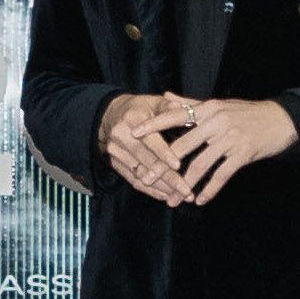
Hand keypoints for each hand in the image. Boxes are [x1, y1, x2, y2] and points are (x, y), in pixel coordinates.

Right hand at [99, 92, 203, 206]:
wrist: (109, 115)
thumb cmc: (139, 108)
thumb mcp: (153, 101)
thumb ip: (170, 108)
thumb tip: (190, 113)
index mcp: (132, 119)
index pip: (150, 140)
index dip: (164, 153)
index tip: (178, 166)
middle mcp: (121, 136)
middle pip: (146, 161)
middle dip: (168, 178)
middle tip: (186, 190)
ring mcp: (116, 152)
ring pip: (141, 174)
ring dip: (162, 188)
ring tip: (181, 197)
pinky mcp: (115, 164)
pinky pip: (133, 180)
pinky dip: (150, 190)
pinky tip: (166, 196)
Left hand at [151, 96, 299, 203]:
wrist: (280, 121)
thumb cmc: (246, 113)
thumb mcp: (218, 105)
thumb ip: (190, 104)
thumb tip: (166, 96)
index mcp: (208, 109)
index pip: (174, 117)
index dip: (153, 126)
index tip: (133, 134)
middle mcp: (216, 122)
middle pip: (182, 147)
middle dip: (163, 167)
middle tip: (147, 180)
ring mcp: (230, 138)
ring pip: (200, 165)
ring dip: (185, 185)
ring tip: (173, 200)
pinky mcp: (243, 154)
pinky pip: (221, 175)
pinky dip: (209, 189)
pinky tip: (200, 200)